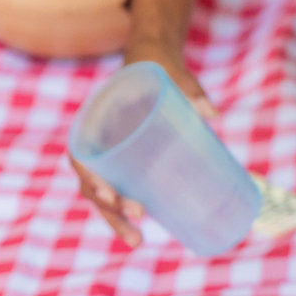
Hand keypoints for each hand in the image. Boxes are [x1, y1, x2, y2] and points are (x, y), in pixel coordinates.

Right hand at [71, 41, 214, 247]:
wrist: (153, 55)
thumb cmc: (156, 63)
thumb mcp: (169, 70)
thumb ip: (189, 88)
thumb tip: (213, 114)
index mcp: (96, 118)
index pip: (82, 157)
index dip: (91, 180)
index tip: (112, 195)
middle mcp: (98, 140)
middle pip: (92, 184)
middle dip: (110, 208)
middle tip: (139, 217)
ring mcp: (112, 152)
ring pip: (104, 194)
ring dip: (115, 219)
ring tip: (137, 241)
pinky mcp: (128, 159)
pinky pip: (121, 188)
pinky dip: (127, 210)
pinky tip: (142, 230)